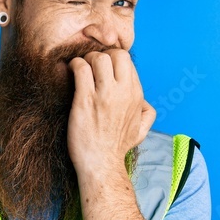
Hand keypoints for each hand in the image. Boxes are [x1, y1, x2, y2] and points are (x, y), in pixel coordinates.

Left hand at [67, 48, 155, 174]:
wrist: (101, 164)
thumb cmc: (117, 148)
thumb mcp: (141, 131)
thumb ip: (148, 114)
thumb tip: (145, 103)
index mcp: (136, 95)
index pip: (127, 62)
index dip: (112, 61)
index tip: (102, 69)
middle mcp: (123, 92)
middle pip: (116, 54)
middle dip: (102, 55)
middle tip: (91, 66)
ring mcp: (105, 95)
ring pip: (98, 58)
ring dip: (86, 59)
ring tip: (79, 69)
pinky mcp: (85, 100)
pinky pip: (81, 68)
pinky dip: (74, 65)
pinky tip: (70, 72)